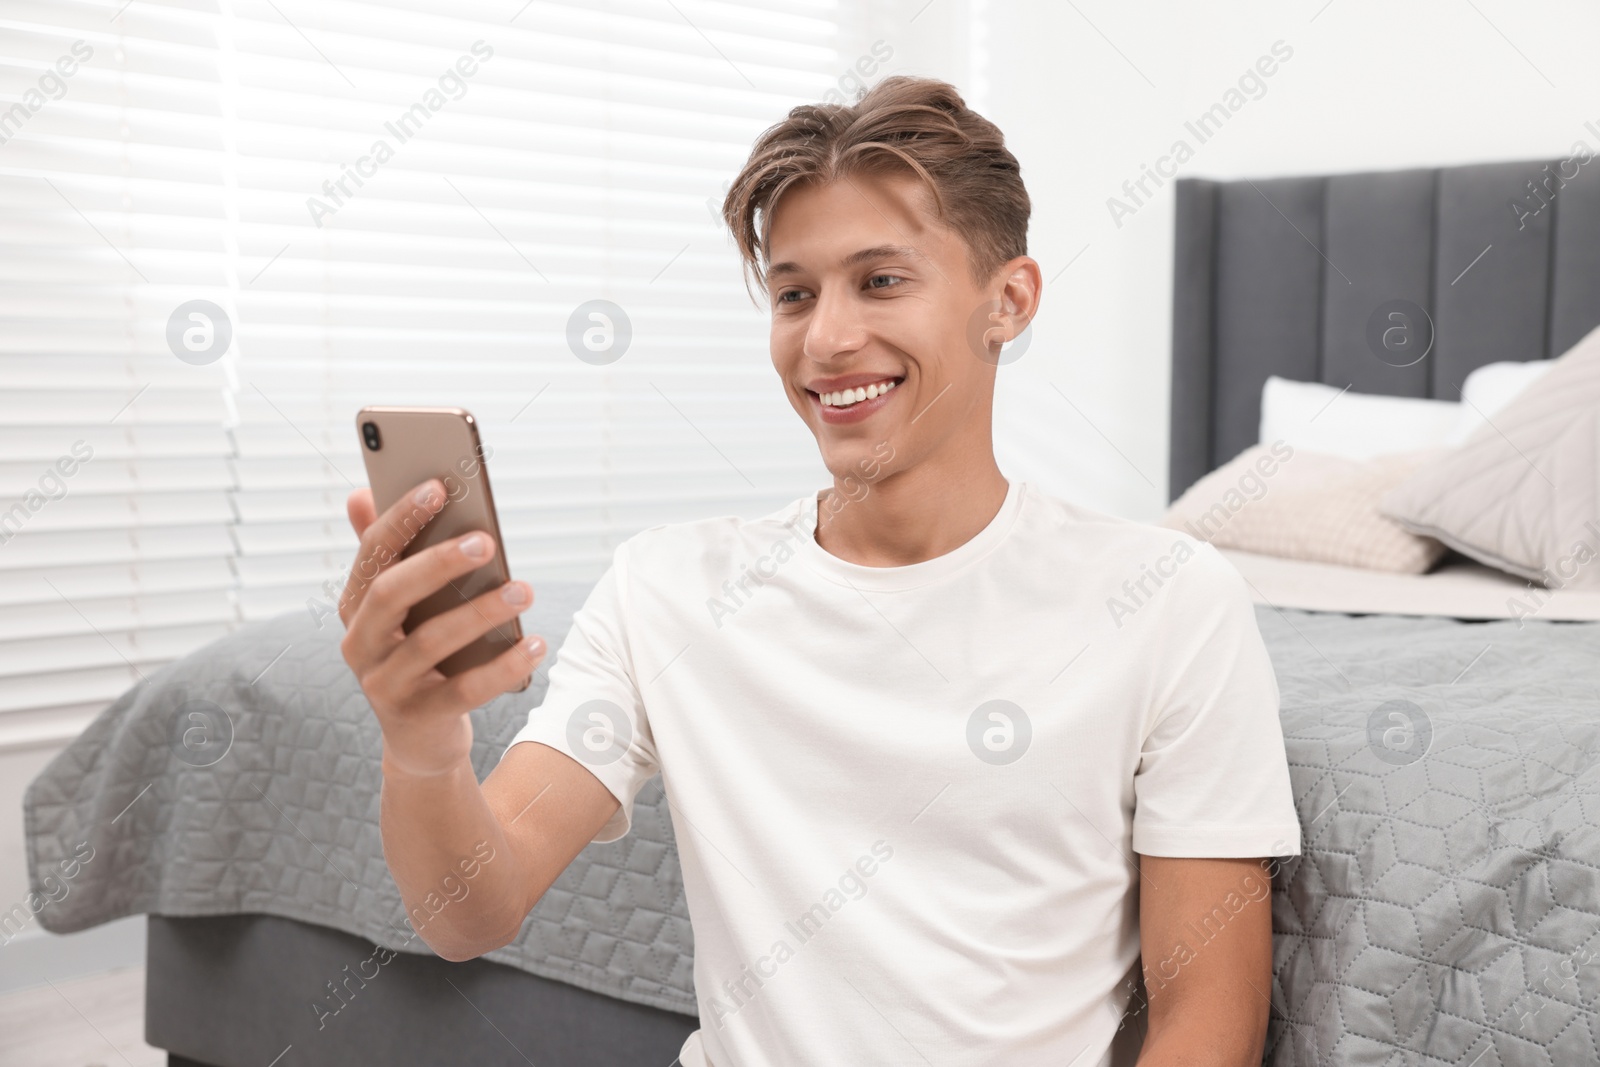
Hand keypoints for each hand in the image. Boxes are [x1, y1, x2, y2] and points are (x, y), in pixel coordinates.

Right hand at [338, 479, 546, 776]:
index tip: (438, 486)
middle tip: (486, 541)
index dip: (400, 518)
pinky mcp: (419, 718)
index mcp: (355, 606)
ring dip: (481, 612)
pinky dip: (503, 667)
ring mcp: (385, 684)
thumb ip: (387, 554)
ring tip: (524, 590)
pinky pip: (465, 691)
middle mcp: (361, 643)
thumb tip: (361, 493)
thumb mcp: (400, 608)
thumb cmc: (418, 655)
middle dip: (438, 563)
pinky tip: (536, 644)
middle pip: (392, 593)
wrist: (421, 738)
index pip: (372, 553)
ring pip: (431, 642)